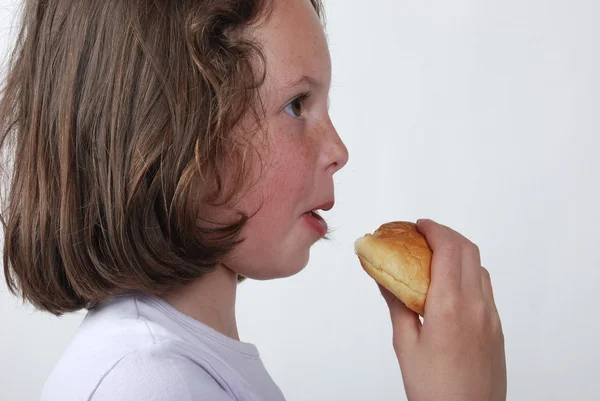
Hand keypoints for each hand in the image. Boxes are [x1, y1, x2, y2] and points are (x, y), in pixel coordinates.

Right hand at [380, 219, 505, 400]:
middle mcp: (476, 305)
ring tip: (434, 256)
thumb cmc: (433, 389)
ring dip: (459, 252)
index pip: (448, 249)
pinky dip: (468, 272)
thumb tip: (383, 277)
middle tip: (424, 234)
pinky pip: (484, 287)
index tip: (418, 225)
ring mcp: (491, 316)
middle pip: (469, 250)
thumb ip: (396, 304)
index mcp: (449, 306)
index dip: (434, 229)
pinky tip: (449, 284)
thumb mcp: (405, 344)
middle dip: (446, 234)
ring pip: (479, 267)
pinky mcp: (497, 328)